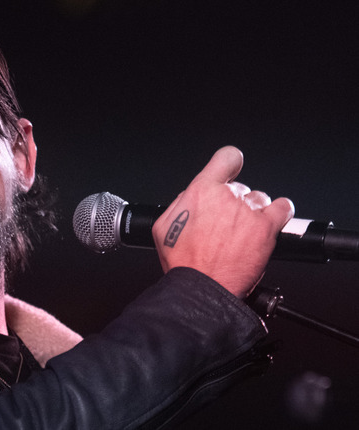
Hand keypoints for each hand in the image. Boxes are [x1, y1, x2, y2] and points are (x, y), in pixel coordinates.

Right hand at [152, 146, 294, 297]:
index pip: (226, 158)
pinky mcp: (266, 228)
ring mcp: (248, 212)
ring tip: (242, 233)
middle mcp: (226, 197)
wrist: (202, 288)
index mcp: (200, 192)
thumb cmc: (183, 262)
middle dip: (233, 202)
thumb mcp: (162, 227)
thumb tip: (191, 196)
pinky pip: (283, 208)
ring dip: (253, 211)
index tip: (230, 170)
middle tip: (224, 225)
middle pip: (239, 187)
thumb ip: (179, 204)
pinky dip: (280, 212)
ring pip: (260, 198)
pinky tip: (271, 221)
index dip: (229, 163)